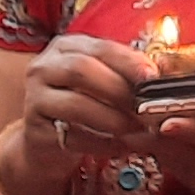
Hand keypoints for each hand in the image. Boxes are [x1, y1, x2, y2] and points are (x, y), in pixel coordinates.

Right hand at [0, 33, 150, 194]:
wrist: (45, 140)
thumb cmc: (81, 106)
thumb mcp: (99, 82)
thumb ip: (123, 75)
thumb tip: (160, 78)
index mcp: (65, 47)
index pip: (100, 47)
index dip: (128, 61)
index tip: (153, 77)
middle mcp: (44, 67)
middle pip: (82, 69)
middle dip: (119, 89)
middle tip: (145, 107)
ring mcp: (34, 98)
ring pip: (76, 104)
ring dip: (112, 118)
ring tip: (136, 129)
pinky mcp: (34, 130)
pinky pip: (73, 136)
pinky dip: (102, 143)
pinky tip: (120, 147)